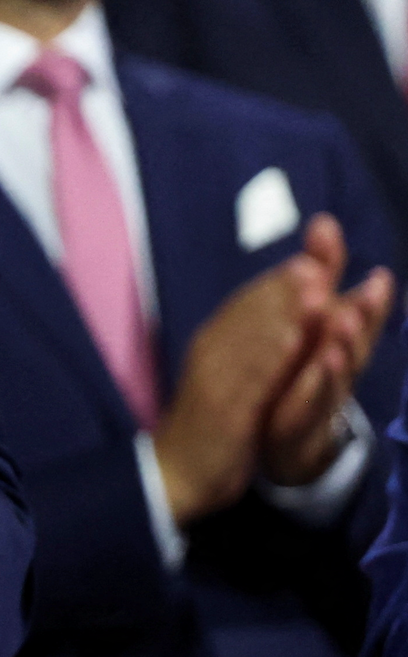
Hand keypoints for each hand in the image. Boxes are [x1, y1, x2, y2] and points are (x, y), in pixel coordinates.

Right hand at [157, 220, 334, 521]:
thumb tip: (277, 313)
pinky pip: (250, 381)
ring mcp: (216, 382)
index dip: (277, 282)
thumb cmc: (211, 423)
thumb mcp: (230, 377)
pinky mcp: (224, 412)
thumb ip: (250, 343)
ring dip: (281, 315)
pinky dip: (271, 359)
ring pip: (252, 342)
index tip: (310, 258)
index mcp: (212, 343)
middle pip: (248, 316)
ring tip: (311, 293)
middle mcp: (211, 354)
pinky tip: (293, 344)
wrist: (177, 473)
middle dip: (283, 290)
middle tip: (314, 265)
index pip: (244, 305)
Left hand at [259, 217, 390, 486]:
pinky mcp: (306, 417)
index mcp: (338, 334)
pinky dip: (317, 383)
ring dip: (344, 343)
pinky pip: (313, 400)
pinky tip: (321, 364)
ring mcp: (326, 390)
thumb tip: (323, 222)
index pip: (353, 304)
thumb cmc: (303, 366)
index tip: (356, 255)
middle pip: (356, 333)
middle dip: (364, 310)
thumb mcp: (309, 318)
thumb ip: (320, 274)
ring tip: (344, 322)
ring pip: (340, 366)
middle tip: (372, 288)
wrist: (284, 434)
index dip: (354, 282)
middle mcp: (340, 360)